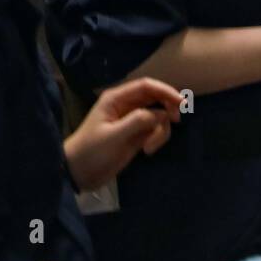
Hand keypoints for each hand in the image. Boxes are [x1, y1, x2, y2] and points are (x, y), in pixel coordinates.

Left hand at [63, 77, 182, 192]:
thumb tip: (161, 113)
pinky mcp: (136, 136)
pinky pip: (155, 130)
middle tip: (174, 122)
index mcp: (116, 99)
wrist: (78, 174)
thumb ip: (137, 122)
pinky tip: (147, 152)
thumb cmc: (91, 152)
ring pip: (158, 116)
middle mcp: (126, 106)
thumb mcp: (113, 136)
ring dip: (160, 130)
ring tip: (149, 148)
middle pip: (155, 98)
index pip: (146, 86)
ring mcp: (132, 121)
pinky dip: (157, 139)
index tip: (181, 104)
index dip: (165, 91)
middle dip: (167, 109)